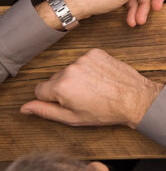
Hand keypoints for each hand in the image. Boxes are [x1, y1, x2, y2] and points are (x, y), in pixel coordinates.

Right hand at [20, 49, 162, 128]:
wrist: (135, 98)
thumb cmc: (106, 111)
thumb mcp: (72, 118)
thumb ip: (45, 111)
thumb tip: (26, 107)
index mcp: (62, 86)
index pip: (39, 90)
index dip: (51, 99)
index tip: (65, 103)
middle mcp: (71, 68)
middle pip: (55, 79)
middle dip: (64, 88)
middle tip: (83, 98)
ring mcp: (85, 58)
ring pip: (70, 69)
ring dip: (77, 77)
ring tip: (94, 89)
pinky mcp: (97, 52)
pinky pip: (84, 61)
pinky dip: (89, 68)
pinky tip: (100, 79)